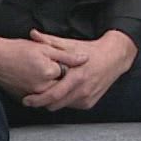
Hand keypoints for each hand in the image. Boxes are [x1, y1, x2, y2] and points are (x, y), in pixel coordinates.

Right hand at [0, 33, 88, 98]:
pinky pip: (40, 97)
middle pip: (62, 87)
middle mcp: (41, 87)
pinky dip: (43, 90)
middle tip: (61, 70)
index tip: (71, 64)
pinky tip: (38, 80)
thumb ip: (66, 55)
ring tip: (48, 74)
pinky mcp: (25, 97)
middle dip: (66, 80)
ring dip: (55, 87)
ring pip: (52, 93)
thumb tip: (85, 59)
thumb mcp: (44, 47)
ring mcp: (32, 94)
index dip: (72, 69)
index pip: (70, 75)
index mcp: (48, 72)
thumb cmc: (15, 50)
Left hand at [19, 30, 137, 111]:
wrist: (114, 58)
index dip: (38, 100)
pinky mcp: (89, 103)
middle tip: (31, 99)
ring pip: (62, 106)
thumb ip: (50, 41)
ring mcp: (87, 98)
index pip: (53, 95)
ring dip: (53, 102)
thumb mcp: (70, 44)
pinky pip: (71, 105)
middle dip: (41, 103)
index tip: (27, 99)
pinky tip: (62, 91)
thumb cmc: (91, 51)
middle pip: (55, 105)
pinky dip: (64, 101)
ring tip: (46, 92)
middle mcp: (83, 90)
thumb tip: (33, 34)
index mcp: (76, 77)